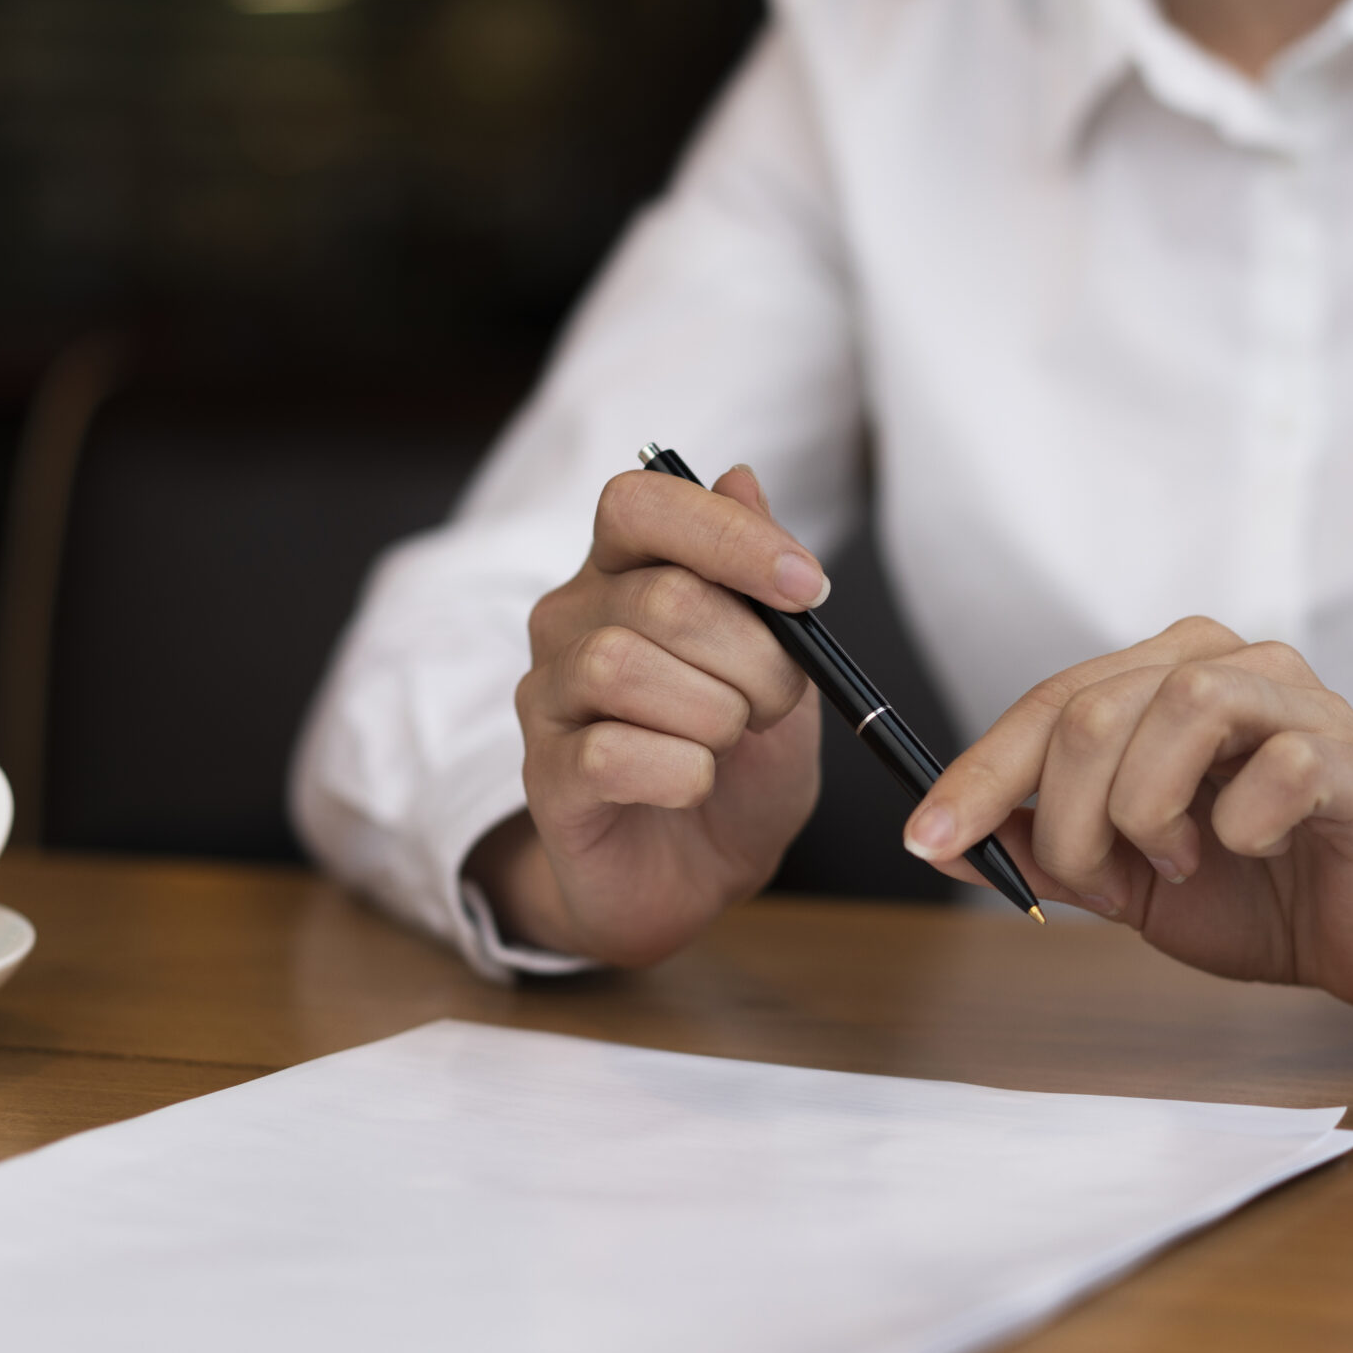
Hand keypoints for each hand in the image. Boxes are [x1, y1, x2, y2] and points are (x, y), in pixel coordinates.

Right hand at [469, 464, 827, 965]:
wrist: (701, 875)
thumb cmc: (739, 763)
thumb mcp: (779, 668)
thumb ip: (759, 580)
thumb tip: (741, 477)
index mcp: (626, 572)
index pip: (642, 502)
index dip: (728, 535)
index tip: (808, 586)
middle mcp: (572, 619)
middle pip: (661, 598)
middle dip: (753, 658)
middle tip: (773, 705)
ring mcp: (548, 697)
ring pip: (626, 667)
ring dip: (714, 716)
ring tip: (727, 746)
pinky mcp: (544, 776)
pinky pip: (610, 753)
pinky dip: (680, 773)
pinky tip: (692, 785)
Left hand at [901, 618, 1352, 1019]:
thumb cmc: (1253, 892)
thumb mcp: (1123, 874)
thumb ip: (1046, 844)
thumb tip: (949, 838)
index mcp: (1165, 676)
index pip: (1047, 704)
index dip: (976, 774)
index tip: (925, 841)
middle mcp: (1231, 666)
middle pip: (1094, 709)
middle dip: (1067, 818)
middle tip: (1100, 878)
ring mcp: (1301, 704)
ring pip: (1177, 709)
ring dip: (1148, 811)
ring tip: (1177, 860)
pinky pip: (1274, 768)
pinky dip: (1238, 826)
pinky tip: (1253, 850)